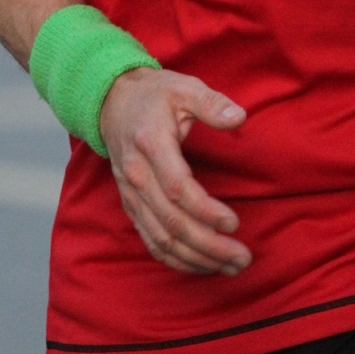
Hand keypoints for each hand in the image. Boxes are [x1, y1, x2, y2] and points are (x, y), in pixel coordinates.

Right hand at [99, 67, 250, 275]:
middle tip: (242, 257)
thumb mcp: (184, 87)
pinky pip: (151, 240)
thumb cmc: (154, 95)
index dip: (205, 210)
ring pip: (161, 238)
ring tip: (230, 266)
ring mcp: (131, 194)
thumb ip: (212, 103)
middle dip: (209, 245)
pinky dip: (176, 259)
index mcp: (150, 144)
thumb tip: (240, 118)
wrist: (112, 102)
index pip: (177, 188)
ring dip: (196, 258)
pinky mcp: (131, 205)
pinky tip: (202, 264)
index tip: (234, 223)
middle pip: (172, 222)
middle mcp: (137, 175)